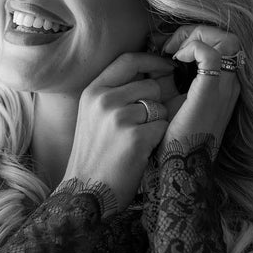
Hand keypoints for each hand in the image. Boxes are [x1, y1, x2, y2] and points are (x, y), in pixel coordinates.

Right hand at [63, 52, 173, 209]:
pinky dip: (157, 139)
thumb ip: (114, 93)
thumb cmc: (95, 154)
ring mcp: (118, 117)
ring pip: (158, 106)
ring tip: (137, 141)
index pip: (128, 60)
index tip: (166, 67)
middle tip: (144, 125)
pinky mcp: (135, 137)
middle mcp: (103, 99)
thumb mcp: (93, 115)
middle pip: (150, 85)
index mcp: (93, 91)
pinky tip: (141, 152)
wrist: (86, 192)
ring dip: (156, 123)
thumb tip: (149, 73)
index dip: (152, 60)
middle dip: (156, 103)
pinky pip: (162, 126)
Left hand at [147, 25, 241, 158]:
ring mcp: (225, 88)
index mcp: (224, 86)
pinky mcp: (212, 93)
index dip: (196, 37)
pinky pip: (211, 54)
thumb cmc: (173, 139)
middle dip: (196, 32)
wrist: (179, 167)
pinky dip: (193, 48)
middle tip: (169, 46)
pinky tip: (174, 60)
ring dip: (195, 37)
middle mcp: (231, 85)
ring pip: (227, 40)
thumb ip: (174, 82)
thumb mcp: (174, 104)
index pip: (223, 45)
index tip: (169, 49)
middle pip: (228, 38)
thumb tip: (157, 59)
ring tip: (172, 51)